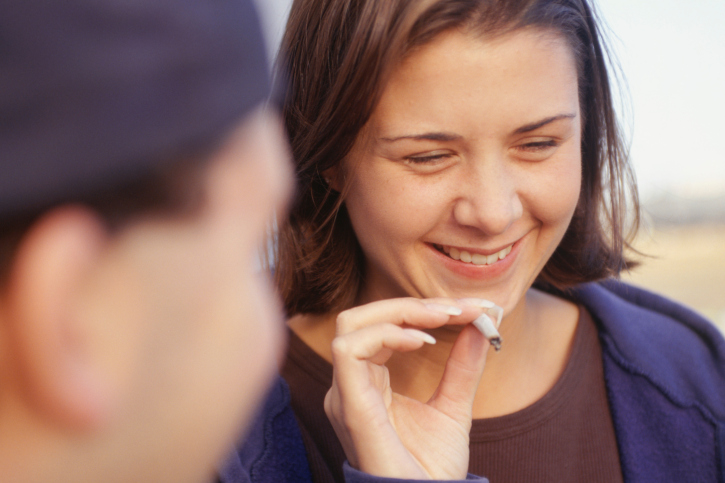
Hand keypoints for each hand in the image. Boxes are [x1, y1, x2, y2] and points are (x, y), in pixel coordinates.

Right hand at [323, 298, 489, 479]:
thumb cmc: (431, 468)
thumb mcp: (454, 406)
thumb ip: (463, 366)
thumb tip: (481, 324)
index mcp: (368, 383)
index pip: (381, 327)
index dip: (423, 309)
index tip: (469, 309)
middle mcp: (351, 384)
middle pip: (362, 317)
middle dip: (412, 304)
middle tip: (457, 308)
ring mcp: (345, 394)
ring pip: (352, 324)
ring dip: (401, 312)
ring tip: (443, 317)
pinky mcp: (348, 405)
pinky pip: (350, 350)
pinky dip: (386, 334)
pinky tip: (423, 341)